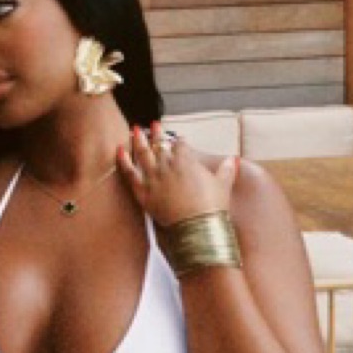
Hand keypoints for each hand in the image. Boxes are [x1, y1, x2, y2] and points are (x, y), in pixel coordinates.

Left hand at [117, 124, 236, 227]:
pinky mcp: (142, 192)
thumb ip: (226, 170)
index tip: (177, 140)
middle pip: (160, 145)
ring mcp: (153, 178)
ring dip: (138, 140)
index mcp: (186, 160)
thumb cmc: (212, 207)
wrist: (197, 227)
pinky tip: (119, 150)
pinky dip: (123, 160)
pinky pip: (129, 172)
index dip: (179, 142)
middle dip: (157, 134)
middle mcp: (167, 165)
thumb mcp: (223, 185)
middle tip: (154, 125)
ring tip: (134, 130)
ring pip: (143, 153)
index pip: (180, 144)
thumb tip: (233, 160)